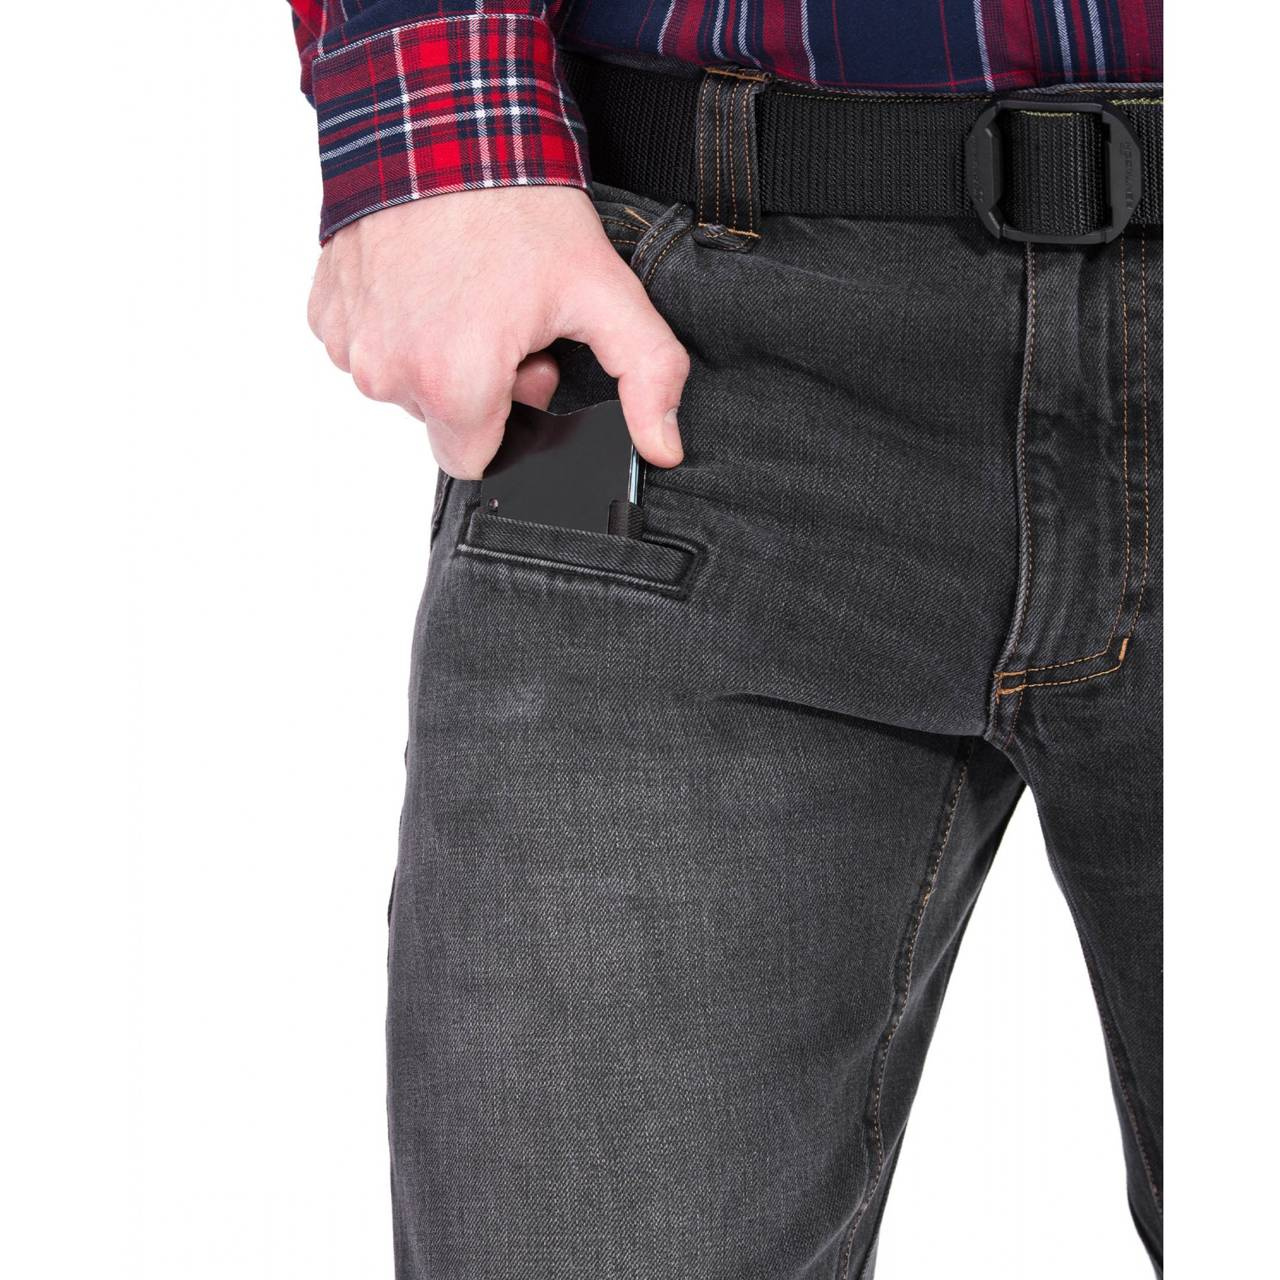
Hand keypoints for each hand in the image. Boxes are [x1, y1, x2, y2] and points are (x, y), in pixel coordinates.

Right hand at [307, 187, 688, 478]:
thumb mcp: (604, 290)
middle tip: (503, 314)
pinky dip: (395, 322)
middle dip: (475, 383)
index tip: (523, 360)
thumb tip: (665, 446)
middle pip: (442, 420)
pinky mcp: (325, 308)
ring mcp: (349, 340)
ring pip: (402, 384)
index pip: (474, 460)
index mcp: (452, 386)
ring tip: (465, 287)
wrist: (442, 119)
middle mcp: (389, 372)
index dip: (509, 414)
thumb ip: (648, 375)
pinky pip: (366, 345)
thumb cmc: (517, 204)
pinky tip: (424, 276)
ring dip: (434, 351)